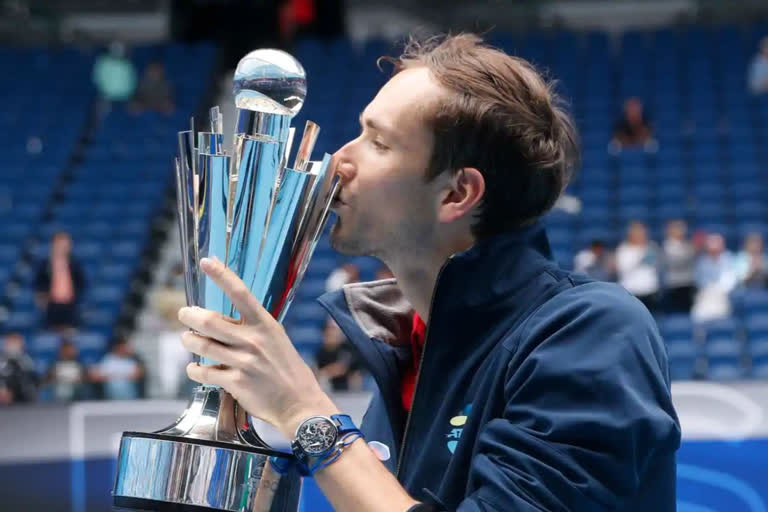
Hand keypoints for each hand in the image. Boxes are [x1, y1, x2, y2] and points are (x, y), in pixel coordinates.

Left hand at [178, 258, 337, 438]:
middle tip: (184, 313)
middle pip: (209, 320)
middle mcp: (254, 340)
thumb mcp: (276, 340)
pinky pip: (203, 372)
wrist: (299, 403)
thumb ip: (252, 328)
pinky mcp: (236, 382)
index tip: (207, 261)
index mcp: (265, 324)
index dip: (221, 275)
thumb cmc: (287, 370)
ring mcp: (244, 361)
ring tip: (188, 339)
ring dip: (189, 340)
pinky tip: (195, 368)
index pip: (240, 292)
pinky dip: (194, 369)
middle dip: (190, 315)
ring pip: (201, 345)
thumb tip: (223, 320)